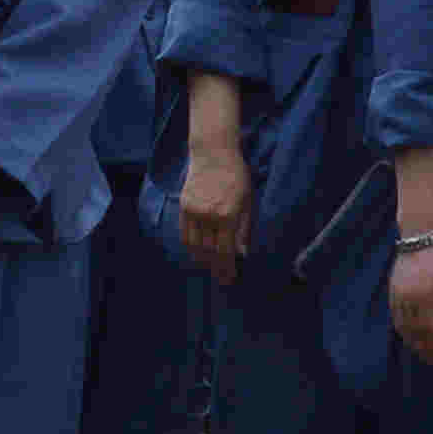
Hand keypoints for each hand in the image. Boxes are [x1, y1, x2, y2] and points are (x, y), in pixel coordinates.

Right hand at [173, 135, 252, 282]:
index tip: (229, 279)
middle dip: (215, 268)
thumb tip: (241, 254)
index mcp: (228, 215)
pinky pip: (185, 233)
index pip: (225, 251)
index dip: (227, 268)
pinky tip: (198, 253)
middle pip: (209, 252)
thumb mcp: (249, 202)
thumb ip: (244, 229)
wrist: (214, 153)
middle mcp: (209, 215)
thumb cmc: (237, 177)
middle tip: (220, 279)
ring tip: (210, 269)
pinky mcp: (183, 206)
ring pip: (195, 246)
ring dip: (202, 260)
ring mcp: (194, 211)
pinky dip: (191, 246)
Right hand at [387, 230, 432, 362]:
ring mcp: (397, 296)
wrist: (417, 237)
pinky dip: (401, 329)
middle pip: (414, 331)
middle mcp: (408, 298)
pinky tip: (407, 337)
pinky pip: (394, 316)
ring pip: (402, 326)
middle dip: (423, 348)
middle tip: (431, 361)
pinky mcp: (391, 292)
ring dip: (411, 342)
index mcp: (425, 296)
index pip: (429, 329)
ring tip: (420, 353)